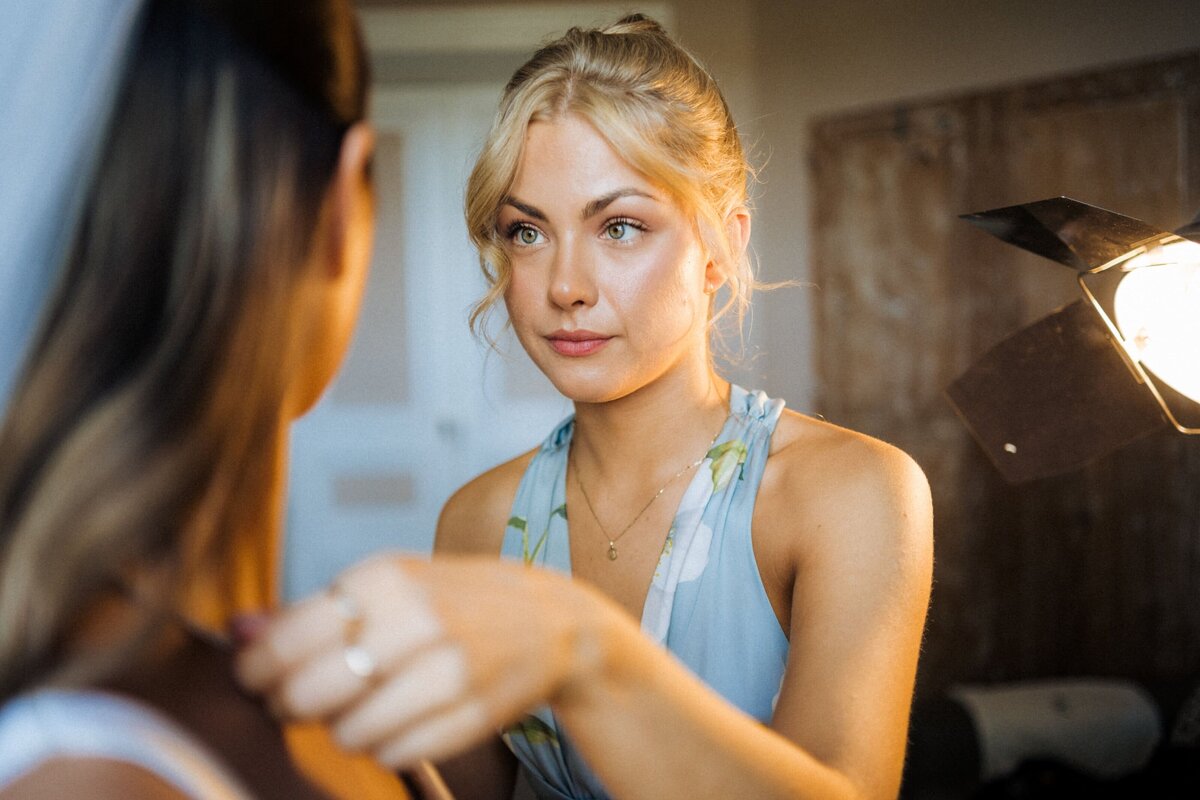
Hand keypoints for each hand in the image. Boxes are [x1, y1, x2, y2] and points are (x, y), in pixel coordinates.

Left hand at [236, 555, 606, 767]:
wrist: (552, 622)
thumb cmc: (455, 601)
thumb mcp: (388, 584)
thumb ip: (310, 611)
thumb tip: (237, 631)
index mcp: (387, 577)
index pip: (285, 641)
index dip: (258, 672)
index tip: (259, 679)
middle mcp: (417, 619)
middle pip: (308, 692)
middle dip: (294, 705)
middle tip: (304, 701)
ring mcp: (448, 669)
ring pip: (348, 731)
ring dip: (343, 728)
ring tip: (364, 706)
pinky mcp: (471, 715)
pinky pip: (392, 753)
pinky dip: (385, 745)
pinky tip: (400, 720)